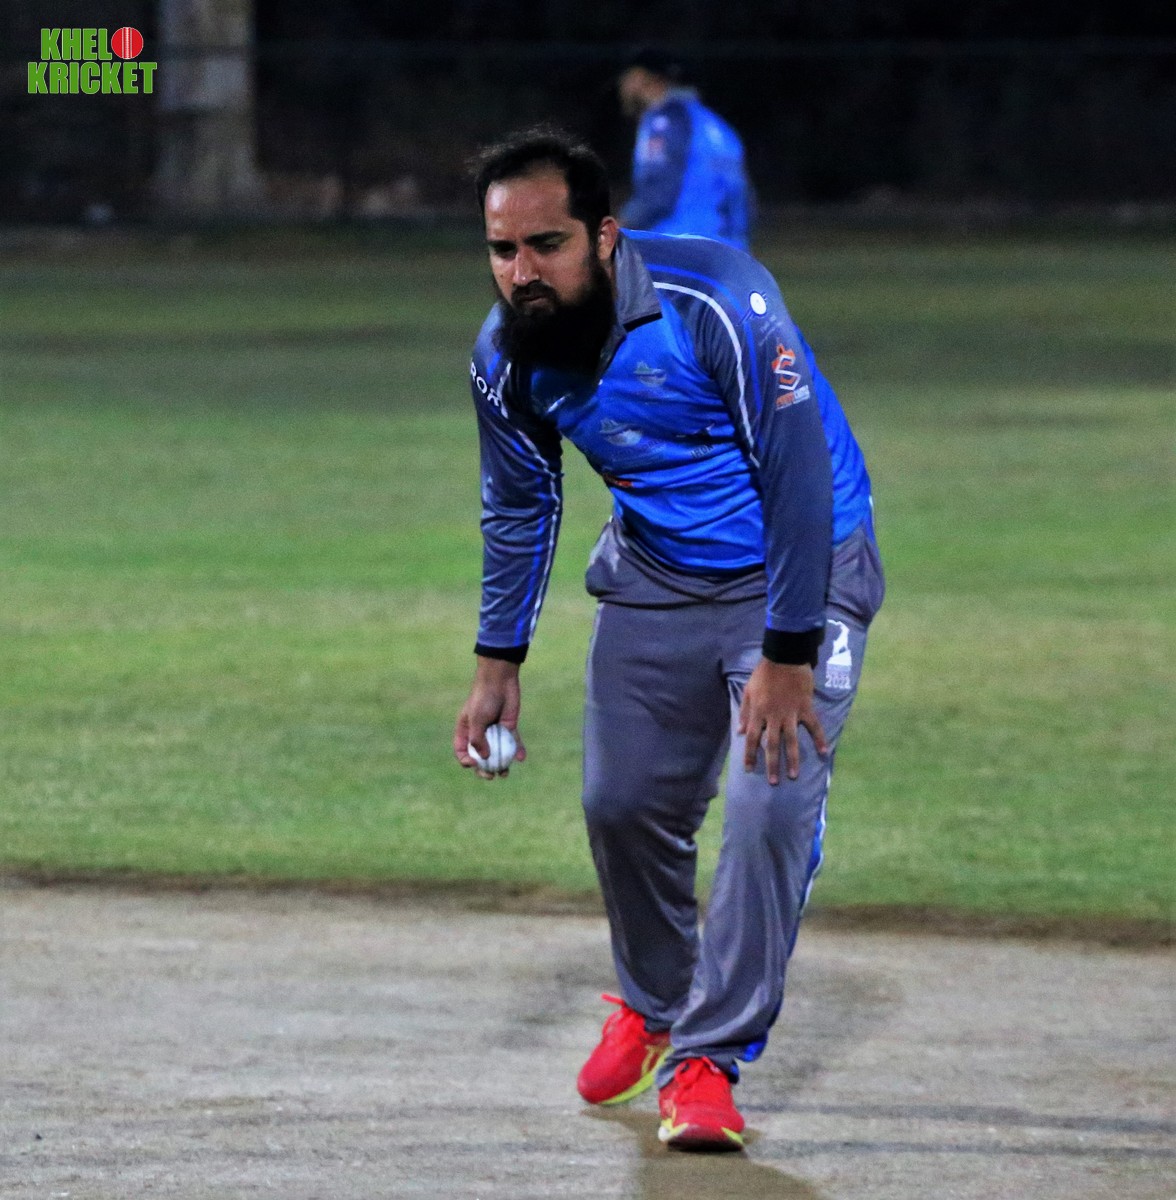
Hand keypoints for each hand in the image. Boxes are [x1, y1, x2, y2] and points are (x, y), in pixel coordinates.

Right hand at [453, 656, 526, 779]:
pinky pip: (512, 742)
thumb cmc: (483, 698)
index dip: (466, 761)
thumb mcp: (476, 719)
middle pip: (480, 756)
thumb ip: (477, 739)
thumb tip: (484, 758)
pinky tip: (521, 758)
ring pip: (497, 752)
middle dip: (484, 769)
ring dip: (501, 764)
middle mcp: (479, 733)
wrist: (500, 681)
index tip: (474, 765)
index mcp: (465, 730)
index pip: (462, 751)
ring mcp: (494, 731)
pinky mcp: (508, 727)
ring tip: (505, 773)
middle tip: (491, 776)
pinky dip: (517, 750)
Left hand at [738, 659, 827, 784]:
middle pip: (772, 745)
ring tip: (794, 776)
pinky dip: (820, 739)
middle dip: (772, 764)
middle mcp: (774, 717)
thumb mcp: (748, 690)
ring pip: (792, 741)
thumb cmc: (764, 673)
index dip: (750, 755)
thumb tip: (740, 731)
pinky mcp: (805, 708)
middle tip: (774, 782)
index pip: (753, 739)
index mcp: (758, 713)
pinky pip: (814, 726)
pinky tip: (825, 752)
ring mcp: (791, 714)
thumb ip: (744, 711)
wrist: (785, 657)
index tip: (749, 770)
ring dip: (793, 759)